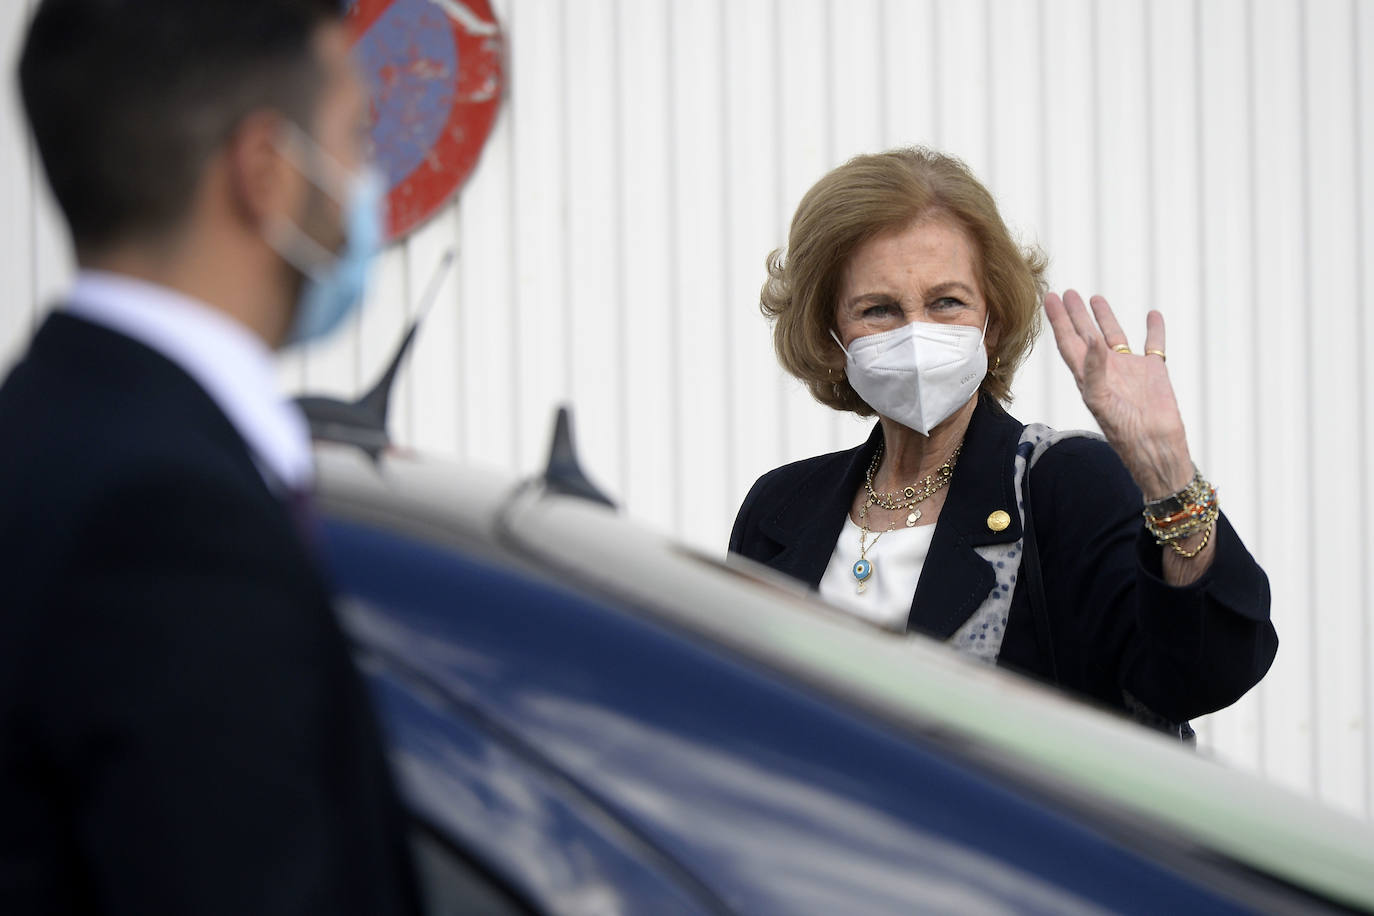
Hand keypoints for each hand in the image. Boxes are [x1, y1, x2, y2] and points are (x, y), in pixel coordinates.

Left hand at [1043, 290, 1192, 499]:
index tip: (1049, 297)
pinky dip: (1154, 329)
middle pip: (1085, 335)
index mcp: (1088, 375)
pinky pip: (1153, 344)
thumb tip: (1089, 337)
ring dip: (1105, 318)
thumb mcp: (1101, 399)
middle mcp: (1106, 369)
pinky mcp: (1153, 372)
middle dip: (1075, 315)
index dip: (1058, 320)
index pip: (1068, 341)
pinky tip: (1153, 314)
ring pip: (1115, 336)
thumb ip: (1094, 368)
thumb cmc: (1123, 430)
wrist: (1155, 447)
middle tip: (1066, 292)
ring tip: (1095, 297)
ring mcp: (1129, 370)